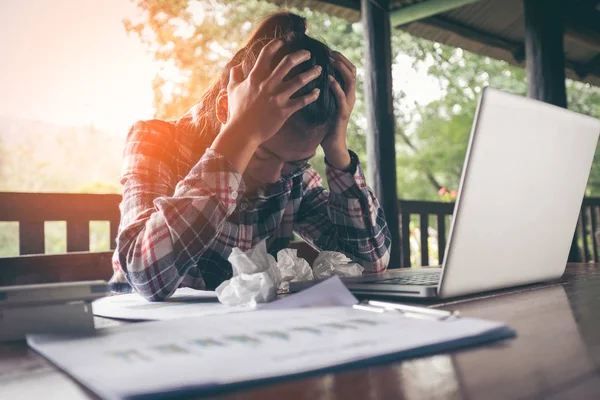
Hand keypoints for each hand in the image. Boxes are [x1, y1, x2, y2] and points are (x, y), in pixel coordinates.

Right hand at [227, 39, 321, 144]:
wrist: (242, 133)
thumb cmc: (237, 112)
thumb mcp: (232, 90)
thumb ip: (234, 76)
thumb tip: (235, 66)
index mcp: (255, 77)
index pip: (267, 54)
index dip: (276, 44)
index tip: (284, 41)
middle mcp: (268, 84)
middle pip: (288, 62)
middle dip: (301, 55)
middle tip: (308, 54)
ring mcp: (277, 97)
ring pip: (300, 80)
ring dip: (311, 73)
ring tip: (319, 69)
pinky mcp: (285, 110)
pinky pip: (302, 101)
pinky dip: (312, 95)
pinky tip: (318, 92)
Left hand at [321, 50, 356, 169]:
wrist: (332, 144)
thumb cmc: (325, 124)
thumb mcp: (324, 103)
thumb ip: (322, 90)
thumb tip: (311, 76)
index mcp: (345, 92)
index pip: (348, 69)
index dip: (340, 58)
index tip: (328, 50)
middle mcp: (350, 96)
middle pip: (352, 71)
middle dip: (341, 59)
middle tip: (330, 51)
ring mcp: (347, 104)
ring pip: (350, 81)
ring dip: (341, 68)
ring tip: (332, 60)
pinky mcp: (342, 114)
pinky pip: (342, 97)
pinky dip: (337, 87)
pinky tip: (330, 79)